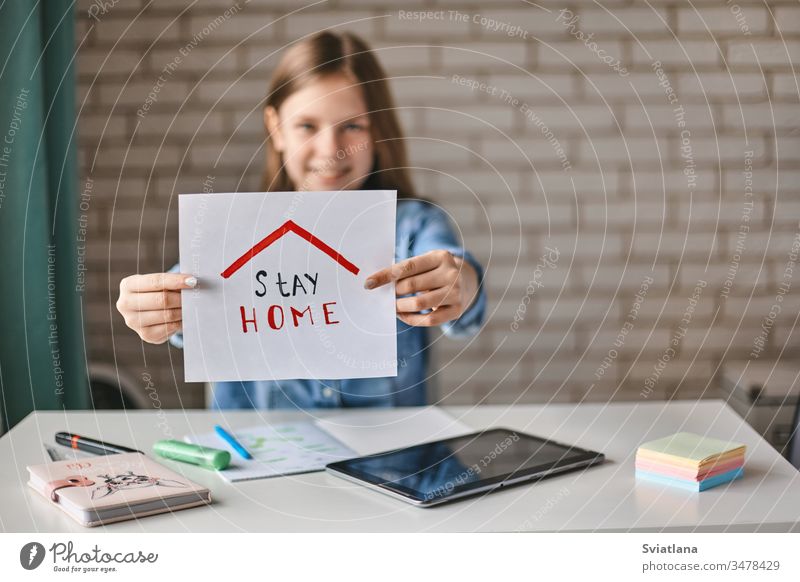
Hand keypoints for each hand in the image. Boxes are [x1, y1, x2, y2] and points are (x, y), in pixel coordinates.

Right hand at [116, 273, 196, 343]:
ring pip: (167, 315)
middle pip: (161, 300)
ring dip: (182, 310)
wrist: (149, 310)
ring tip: (190, 306)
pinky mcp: (144, 335)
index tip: (192, 281)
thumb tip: (191, 282)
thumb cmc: (157, 291)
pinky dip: (179, 322)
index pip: (156, 281)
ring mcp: (133, 321)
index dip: (176, 281)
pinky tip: (182, 317)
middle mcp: (125, 304)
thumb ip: (172, 281)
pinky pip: (169, 328)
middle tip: (193, 296)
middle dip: (181, 298)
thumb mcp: (160, 282)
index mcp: (128, 285)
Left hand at [364, 250, 478, 326]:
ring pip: (420, 303)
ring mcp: (456, 292)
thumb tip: (375, 282)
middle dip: (393, 292)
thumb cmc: (435, 272)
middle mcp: (451, 273)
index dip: (386, 276)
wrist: (466, 283)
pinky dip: (411, 319)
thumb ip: (405, 270)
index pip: (407, 266)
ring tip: (392, 306)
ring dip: (400, 307)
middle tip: (384, 296)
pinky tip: (402, 315)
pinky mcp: (457, 310)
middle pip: (412, 285)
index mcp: (440, 256)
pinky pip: (429, 320)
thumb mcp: (426, 263)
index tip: (368, 283)